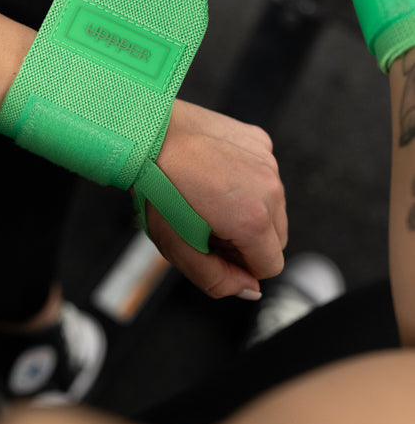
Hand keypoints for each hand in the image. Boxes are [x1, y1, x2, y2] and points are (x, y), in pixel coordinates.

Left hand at [147, 99, 286, 298]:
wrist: (147, 134)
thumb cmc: (158, 186)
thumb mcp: (178, 248)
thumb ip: (217, 280)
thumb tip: (249, 289)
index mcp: (253, 220)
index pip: (270, 266)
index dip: (241, 265)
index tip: (214, 248)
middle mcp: (270, 188)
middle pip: (276, 237)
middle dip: (248, 240)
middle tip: (209, 224)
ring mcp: (267, 160)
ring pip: (273, 205)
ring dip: (250, 209)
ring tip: (209, 196)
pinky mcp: (259, 140)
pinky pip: (264, 173)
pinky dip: (246, 179)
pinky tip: (215, 172)